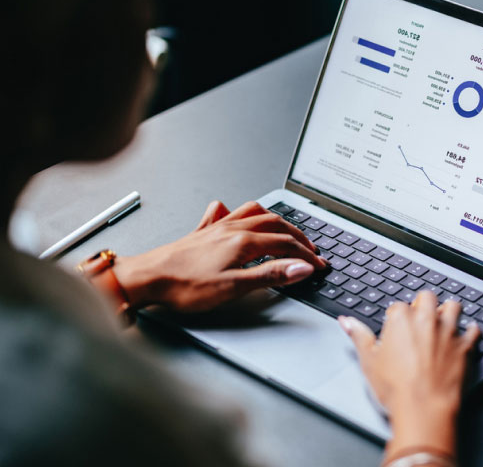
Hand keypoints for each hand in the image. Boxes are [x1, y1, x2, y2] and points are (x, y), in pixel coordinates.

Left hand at [112, 200, 326, 311]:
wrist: (146, 278)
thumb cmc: (183, 285)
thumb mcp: (233, 287)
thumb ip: (271, 275)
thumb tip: (302, 268)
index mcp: (244, 242)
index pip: (287, 244)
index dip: (307, 256)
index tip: (319, 265)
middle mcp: (232, 229)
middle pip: (276, 223)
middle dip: (298, 235)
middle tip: (311, 249)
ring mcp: (217, 227)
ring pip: (255, 213)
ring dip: (276, 218)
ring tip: (286, 228)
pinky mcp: (203, 232)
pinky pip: (226, 213)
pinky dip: (239, 212)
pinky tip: (236, 215)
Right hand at [339, 291, 479, 461]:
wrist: (423, 408)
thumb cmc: (395, 388)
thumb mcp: (368, 360)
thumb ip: (358, 336)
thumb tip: (347, 322)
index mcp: (401, 319)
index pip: (398, 306)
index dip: (396, 317)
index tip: (395, 328)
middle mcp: (426, 319)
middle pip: (427, 297)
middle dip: (423, 304)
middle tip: (418, 319)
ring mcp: (447, 332)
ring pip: (453, 306)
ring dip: (448, 311)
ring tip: (442, 319)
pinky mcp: (464, 347)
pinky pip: (473, 330)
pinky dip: (471, 331)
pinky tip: (467, 333)